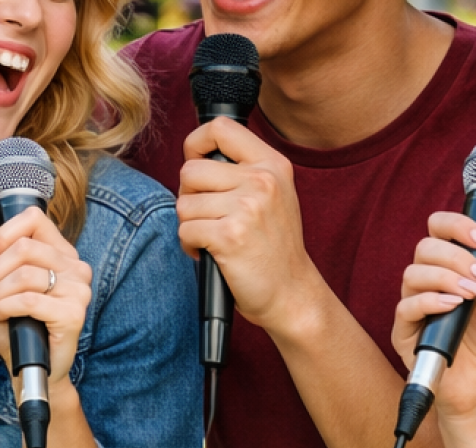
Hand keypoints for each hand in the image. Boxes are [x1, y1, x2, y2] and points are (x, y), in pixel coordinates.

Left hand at [0, 207, 92, 389]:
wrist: (32, 365)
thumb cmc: (18, 323)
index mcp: (61, 252)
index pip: (32, 218)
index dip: (4, 235)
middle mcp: (75, 267)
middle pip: (23, 247)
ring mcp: (78, 290)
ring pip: (24, 274)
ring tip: (0, 307)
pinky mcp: (73, 314)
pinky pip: (29, 300)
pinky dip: (7, 308)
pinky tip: (6, 317)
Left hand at [176, 117, 320, 331]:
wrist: (291, 293)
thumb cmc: (273, 246)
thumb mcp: (272, 194)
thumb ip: (242, 170)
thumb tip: (194, 156)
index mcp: (272, 164)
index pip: (221, 128)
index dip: (196, 144)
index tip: (197, 164)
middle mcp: (262, 181)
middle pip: (190, 170)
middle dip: (189, 196)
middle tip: (208, 216)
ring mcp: (247, 208)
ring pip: (184, 204)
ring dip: (190, 225)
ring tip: (213, 238)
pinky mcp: (230, 236)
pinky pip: (185, 230)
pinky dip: (190, 246)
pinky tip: (211, 253)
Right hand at [390, 212, 475, 417]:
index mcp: (449, 267)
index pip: (439, 229)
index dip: (458, 226)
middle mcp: (427, 281)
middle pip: (425, 247)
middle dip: (457, 257)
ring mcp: (414, 306)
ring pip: (413, 273)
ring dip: (445, 278)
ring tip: (472, 295)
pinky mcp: (404, 332)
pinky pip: (406, 307)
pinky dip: (430, 302)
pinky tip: (453, 307)